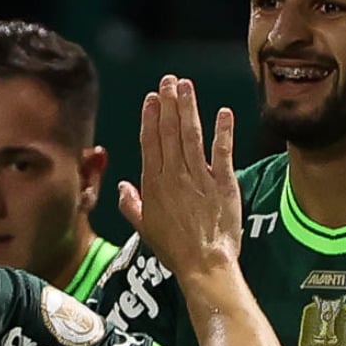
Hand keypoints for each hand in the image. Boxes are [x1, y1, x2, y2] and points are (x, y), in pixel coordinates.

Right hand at [117, 76, 241, 277]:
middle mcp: (174, 175)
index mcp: (154, 184)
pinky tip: (222, 113)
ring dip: (188, 109)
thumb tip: (122, 187)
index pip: (151, 142)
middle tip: (169, 81)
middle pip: (169, 132)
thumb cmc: (174, 249)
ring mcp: (199, 177)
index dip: (151, 117)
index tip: (152, 97)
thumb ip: (132, 205)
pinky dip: (223, 131)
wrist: (203, 264)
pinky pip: (222, 153)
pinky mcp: (223, 183)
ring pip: (191, 136)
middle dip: (168, 104)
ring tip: (186, 86)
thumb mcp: (145, 228)